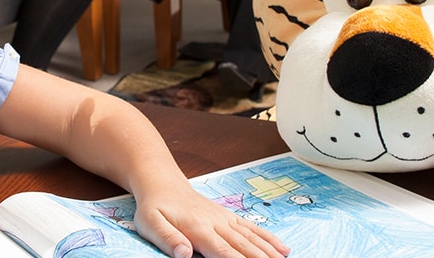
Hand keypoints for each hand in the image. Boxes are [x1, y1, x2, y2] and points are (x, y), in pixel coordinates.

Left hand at [133, 181, 289, 257]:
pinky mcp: (229, 217)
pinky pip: (253, 229)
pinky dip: (269, 239)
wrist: (162, 183)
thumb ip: (168, 239)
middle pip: (245, 248)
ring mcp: (225, 219)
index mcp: (198, 230)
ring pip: (252, 238)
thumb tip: (183, 254)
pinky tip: (283, 249)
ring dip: (270, 253)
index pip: (225, 253)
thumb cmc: (154, 207)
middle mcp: (217, 224)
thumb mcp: (150, 224)